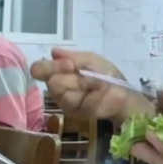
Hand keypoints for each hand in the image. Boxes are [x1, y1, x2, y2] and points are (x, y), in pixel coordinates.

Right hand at [30, 48, 152, 120]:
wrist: (120, 91)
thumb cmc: (105, 73)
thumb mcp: (90, 59)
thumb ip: (71, 55)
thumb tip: (53, 51)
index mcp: (60, 70)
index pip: (41, 69)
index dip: (48, 66)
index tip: (67, 64)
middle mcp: (58, 86)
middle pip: (50, 80)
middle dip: (65, 74)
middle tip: (80, 73)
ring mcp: (64, 100)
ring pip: (57, 91)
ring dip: (75, 85)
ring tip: (90, 85)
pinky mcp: (71, 112)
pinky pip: (68, 101)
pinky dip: (81, 96)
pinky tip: (90, 95)